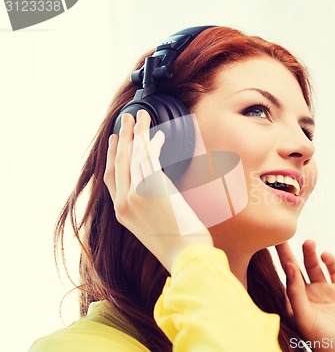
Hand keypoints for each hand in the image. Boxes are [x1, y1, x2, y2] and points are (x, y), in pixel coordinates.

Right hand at [103, 110, 211, 270]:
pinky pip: (149, 158)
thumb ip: (147, 207)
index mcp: (122, 212)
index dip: (113, 157)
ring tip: (141, 117)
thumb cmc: (177, 244)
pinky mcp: (152, 187)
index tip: (117, 141)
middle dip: (123, 137)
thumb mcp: (153, 227)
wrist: (186, 255)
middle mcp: (124, 201)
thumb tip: (155, 190)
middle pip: (119, 162)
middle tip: (127, 119)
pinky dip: (152, 142)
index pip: (111, 178)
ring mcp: (136, 194)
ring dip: (137, 133)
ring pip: (134, 155)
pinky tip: (156, 133)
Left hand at [276, 240, 334, 351]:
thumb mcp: (305, 318)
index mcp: (295, 304)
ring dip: (310, 253)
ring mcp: (325, 292)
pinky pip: (334, 270)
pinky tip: (325, 255)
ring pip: (314, 266)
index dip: (275, 263)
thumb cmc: (325, 342)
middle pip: (295, 268)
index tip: (268, 245)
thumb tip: (289, 267)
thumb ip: (295, 293)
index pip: (282, 279)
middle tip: (280, 236)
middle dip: (288, 253)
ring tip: (308, 242)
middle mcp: (308, 296)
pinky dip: (330, 261)